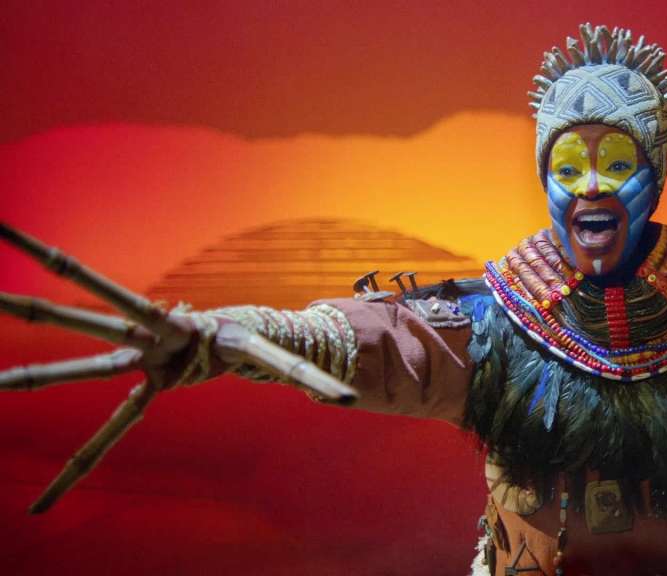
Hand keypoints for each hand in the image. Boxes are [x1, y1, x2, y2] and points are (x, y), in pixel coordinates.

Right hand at [0, 223, 356, 513]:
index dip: (61, 269)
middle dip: (24, 304)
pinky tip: (47, 503)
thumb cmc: (254, 341)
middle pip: (74, 321)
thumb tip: (348, 402)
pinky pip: (110, 431)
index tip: (32, 252)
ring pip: (77, 368)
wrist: (245, 340)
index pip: (107, 294)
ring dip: (27, 378)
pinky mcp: (148, 388)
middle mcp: (136, 340)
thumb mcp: (278, 358)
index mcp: (157, 323)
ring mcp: (137, 363)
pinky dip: (82, 464)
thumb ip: (311, 379)